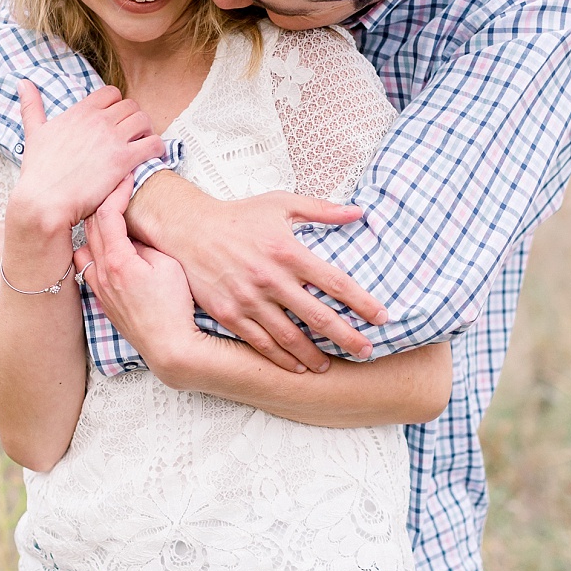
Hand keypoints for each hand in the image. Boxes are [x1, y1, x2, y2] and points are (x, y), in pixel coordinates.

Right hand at [10, 80, 163, 231]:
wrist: (44, 201)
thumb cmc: (39, 171)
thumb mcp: (34, 132)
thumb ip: (31, 105)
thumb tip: (22, 82)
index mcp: (80, 111)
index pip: (110, 93)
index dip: (116, 106)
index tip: (115, 121)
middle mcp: (98, 119)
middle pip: (130, 105)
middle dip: (133, 119)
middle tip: (132, 136)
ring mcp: (112, 138)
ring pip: (144, 120)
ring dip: (147, 131)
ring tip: (142, 145)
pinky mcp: (123, 160)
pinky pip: (153, 143)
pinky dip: (157, 148)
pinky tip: (152, 157)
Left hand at [78, 180, 200, 378]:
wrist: (169, 346)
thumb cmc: (174, 307)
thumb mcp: (168, 266)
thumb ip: (145, 245)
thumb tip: (132, 237)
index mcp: (118, 261)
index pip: (107, 214)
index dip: (116, 192)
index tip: (125, 180)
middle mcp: (101, 274)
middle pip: (90, 228)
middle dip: (100, 204)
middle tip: (112, 190)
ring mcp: (99, 289)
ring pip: (83, 249)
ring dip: (92, 231)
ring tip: (105, 219)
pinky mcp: (103, 301)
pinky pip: (87, 269)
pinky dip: (92, 252)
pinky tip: (103, 250)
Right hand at [128, 174, 388, 372]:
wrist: (188, 228)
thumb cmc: (238, 215)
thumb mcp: (281, 203)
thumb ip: (322, 210)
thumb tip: (359, 212)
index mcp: (289, 251)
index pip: (335, 282)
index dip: (362, 302)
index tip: (382, 317)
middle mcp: (271, 278)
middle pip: (318, 316)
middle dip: (347, 337)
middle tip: (367, 352)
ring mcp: (248, 299)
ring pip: (290, 337)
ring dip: (314, 356)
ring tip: (331, 367)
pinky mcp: (228, 313)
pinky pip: (260, 343)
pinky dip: (281, 359)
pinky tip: (296, 367)